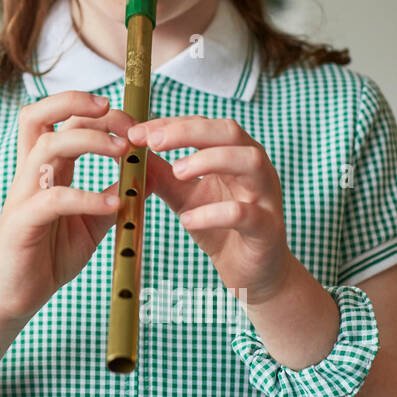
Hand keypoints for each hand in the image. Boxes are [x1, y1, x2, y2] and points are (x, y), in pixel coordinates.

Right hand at [0, 91, 131, 321]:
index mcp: (45, 169)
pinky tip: (113, 206)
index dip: (94, 109)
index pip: (59, 117)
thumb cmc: (48, 257)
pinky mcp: (21, 223)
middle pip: (38, 114)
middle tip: (122, 122)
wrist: (13, 297)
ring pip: (48, 146)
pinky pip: (53, 199)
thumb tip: (147, 176)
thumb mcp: (90, 224)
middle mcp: (29, 174)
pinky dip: (86, 197)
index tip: (131, 122)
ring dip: (89, 141)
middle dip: (80, 104)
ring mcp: (22, 195)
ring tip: (123, 152)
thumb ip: (112, 198)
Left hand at [125, 116, 294, 303]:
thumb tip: (128, 150)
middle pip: (229, 132)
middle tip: (153, 142)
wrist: (252, 272)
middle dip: (188, 132)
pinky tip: (187, 220)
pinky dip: (213, 213)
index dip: (169, 124)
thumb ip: (161, 174)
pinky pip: (245, 213)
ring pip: (248, 161)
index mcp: (234, 154)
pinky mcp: (267, 228)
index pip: (203, 125)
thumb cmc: (220, 227)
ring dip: (209, 160)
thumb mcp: (184, 195)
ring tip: (176, 171)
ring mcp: (266, 196)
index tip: (136, 132)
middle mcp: (255, 167)